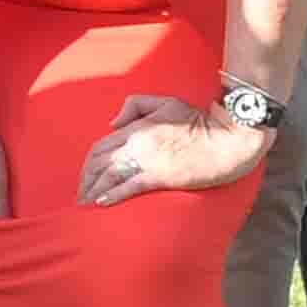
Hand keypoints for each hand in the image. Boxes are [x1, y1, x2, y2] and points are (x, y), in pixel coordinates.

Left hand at [75, 93, 266, 207]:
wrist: (225, 138)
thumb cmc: (198, 120)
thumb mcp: (165, 102)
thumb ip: (135, 106)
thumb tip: (113, 123)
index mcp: (136, 127)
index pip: (101, 147)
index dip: (89, 164)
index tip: (85, 176)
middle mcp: (136, 143)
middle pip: (100, 163)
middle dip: (86, 180)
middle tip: (81, 195)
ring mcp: (147, 161)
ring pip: (110, 176)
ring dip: (94, 190)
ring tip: (86, 204)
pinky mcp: (160, 176)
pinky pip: (129, 186)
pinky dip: (112, 195)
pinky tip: (101, 203)